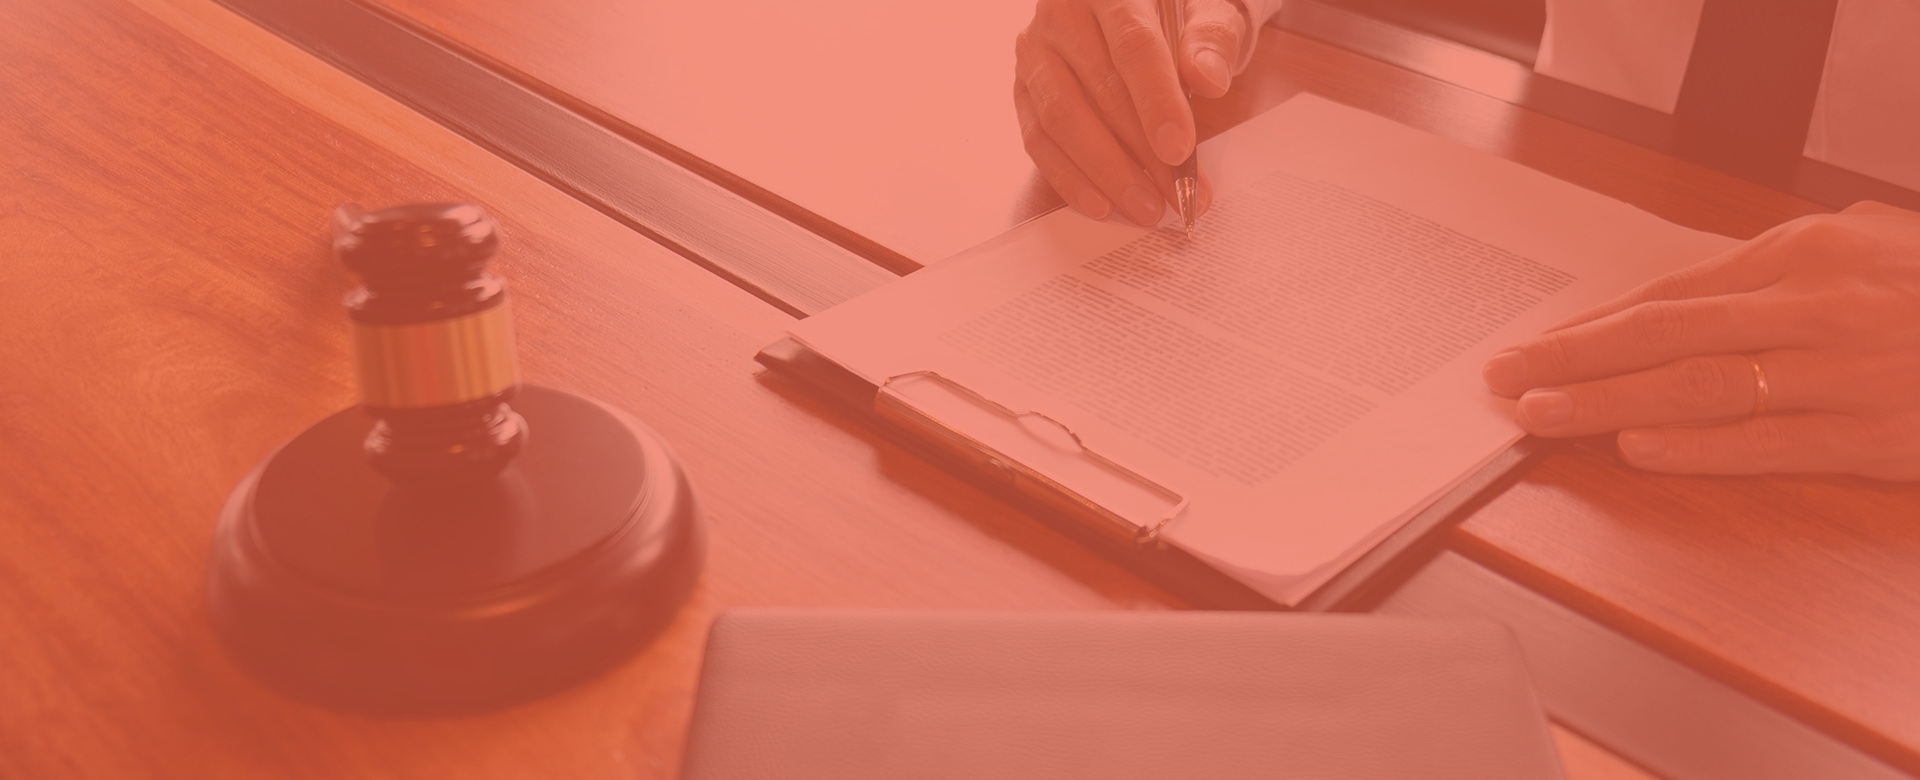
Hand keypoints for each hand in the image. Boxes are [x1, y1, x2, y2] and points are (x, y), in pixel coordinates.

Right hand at [1013, 0, 1249, 224]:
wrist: (1141, 5)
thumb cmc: (1178, 12)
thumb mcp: (1210, 9)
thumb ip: (1213, 38)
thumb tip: (1209, 79)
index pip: (1132, 46)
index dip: (1156, 102)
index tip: (1179, 150)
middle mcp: (1061, 14)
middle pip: (1097, 90)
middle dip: (1139, 152)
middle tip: (1173, 195)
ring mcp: (1035, 52)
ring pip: (1060, 119)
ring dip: (1104, 172)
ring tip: (1145, 208)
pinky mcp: (1023, 89)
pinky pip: (1037, 139)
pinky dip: (1069, 178)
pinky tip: (1103, 204)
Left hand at [1482, 201, 1919, 479]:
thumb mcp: (1872, 251)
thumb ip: (1782, 272)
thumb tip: (1683, 301)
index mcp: (1812, 253)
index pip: (1674, 295)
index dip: (1595, 326)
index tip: (1535, 347)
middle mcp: (1821, 305)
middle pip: (1668, 336)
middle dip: (1574, 361)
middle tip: (1506, 381)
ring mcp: (1849, 373)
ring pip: (1702, 389)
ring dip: (1609, 404)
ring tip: (1542, 418)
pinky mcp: (1879, 436)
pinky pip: (1769, 443)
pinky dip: (1697, 447)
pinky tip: (1636, 448)